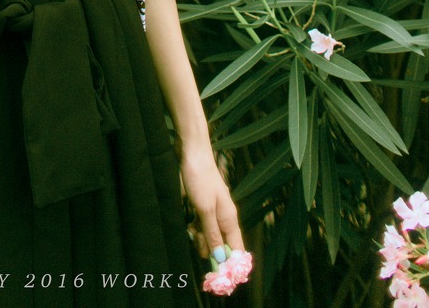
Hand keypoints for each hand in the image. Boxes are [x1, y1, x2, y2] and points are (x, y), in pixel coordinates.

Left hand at [179, 146, 243, 261]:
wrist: (192, 152)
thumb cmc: (200, 178)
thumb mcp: (204, 209)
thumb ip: (212, 233)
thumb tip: (221, 258)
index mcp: (230, 218)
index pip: (237, 249)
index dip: (232, 264)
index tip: (222, 276)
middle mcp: (224, 216)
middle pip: (223, 244)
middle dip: (214, 254)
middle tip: (201, 256)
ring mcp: (214, 209)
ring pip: (211, 234)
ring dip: (203, 241)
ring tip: (193, 239)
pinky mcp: (203, 203)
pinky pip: (203, 223)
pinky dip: (198, 229)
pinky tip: (191, 229)